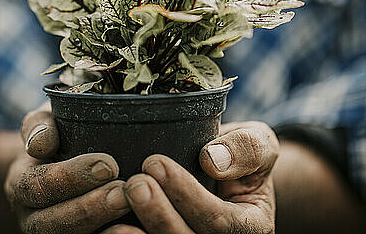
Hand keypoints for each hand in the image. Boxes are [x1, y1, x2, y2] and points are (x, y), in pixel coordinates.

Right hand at [4, 104, 130, 233]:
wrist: (59, 163)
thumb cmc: (56, 136)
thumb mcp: (44, 123)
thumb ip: (39, 126)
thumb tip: (41, 142)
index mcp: (20, 184)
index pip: (38, 186)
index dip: (71, 178)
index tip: (109, 165)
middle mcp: (30, 216)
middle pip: (50, 224)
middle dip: (87, 208)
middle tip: (122, 192)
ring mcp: (51, 231)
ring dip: (99, 223)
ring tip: (129, 204)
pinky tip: (132, 225)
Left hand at [102, 121, 278, 233]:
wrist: (226, 171)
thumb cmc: (239, 155)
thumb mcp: (258, 141)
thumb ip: (247, 148)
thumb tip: (213, 160)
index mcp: (251, 227)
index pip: (220, 221)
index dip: (186, 195)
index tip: (155, 162)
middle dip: (158, 215)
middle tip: (134, 183)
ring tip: (114, 204)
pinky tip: (107, 226)